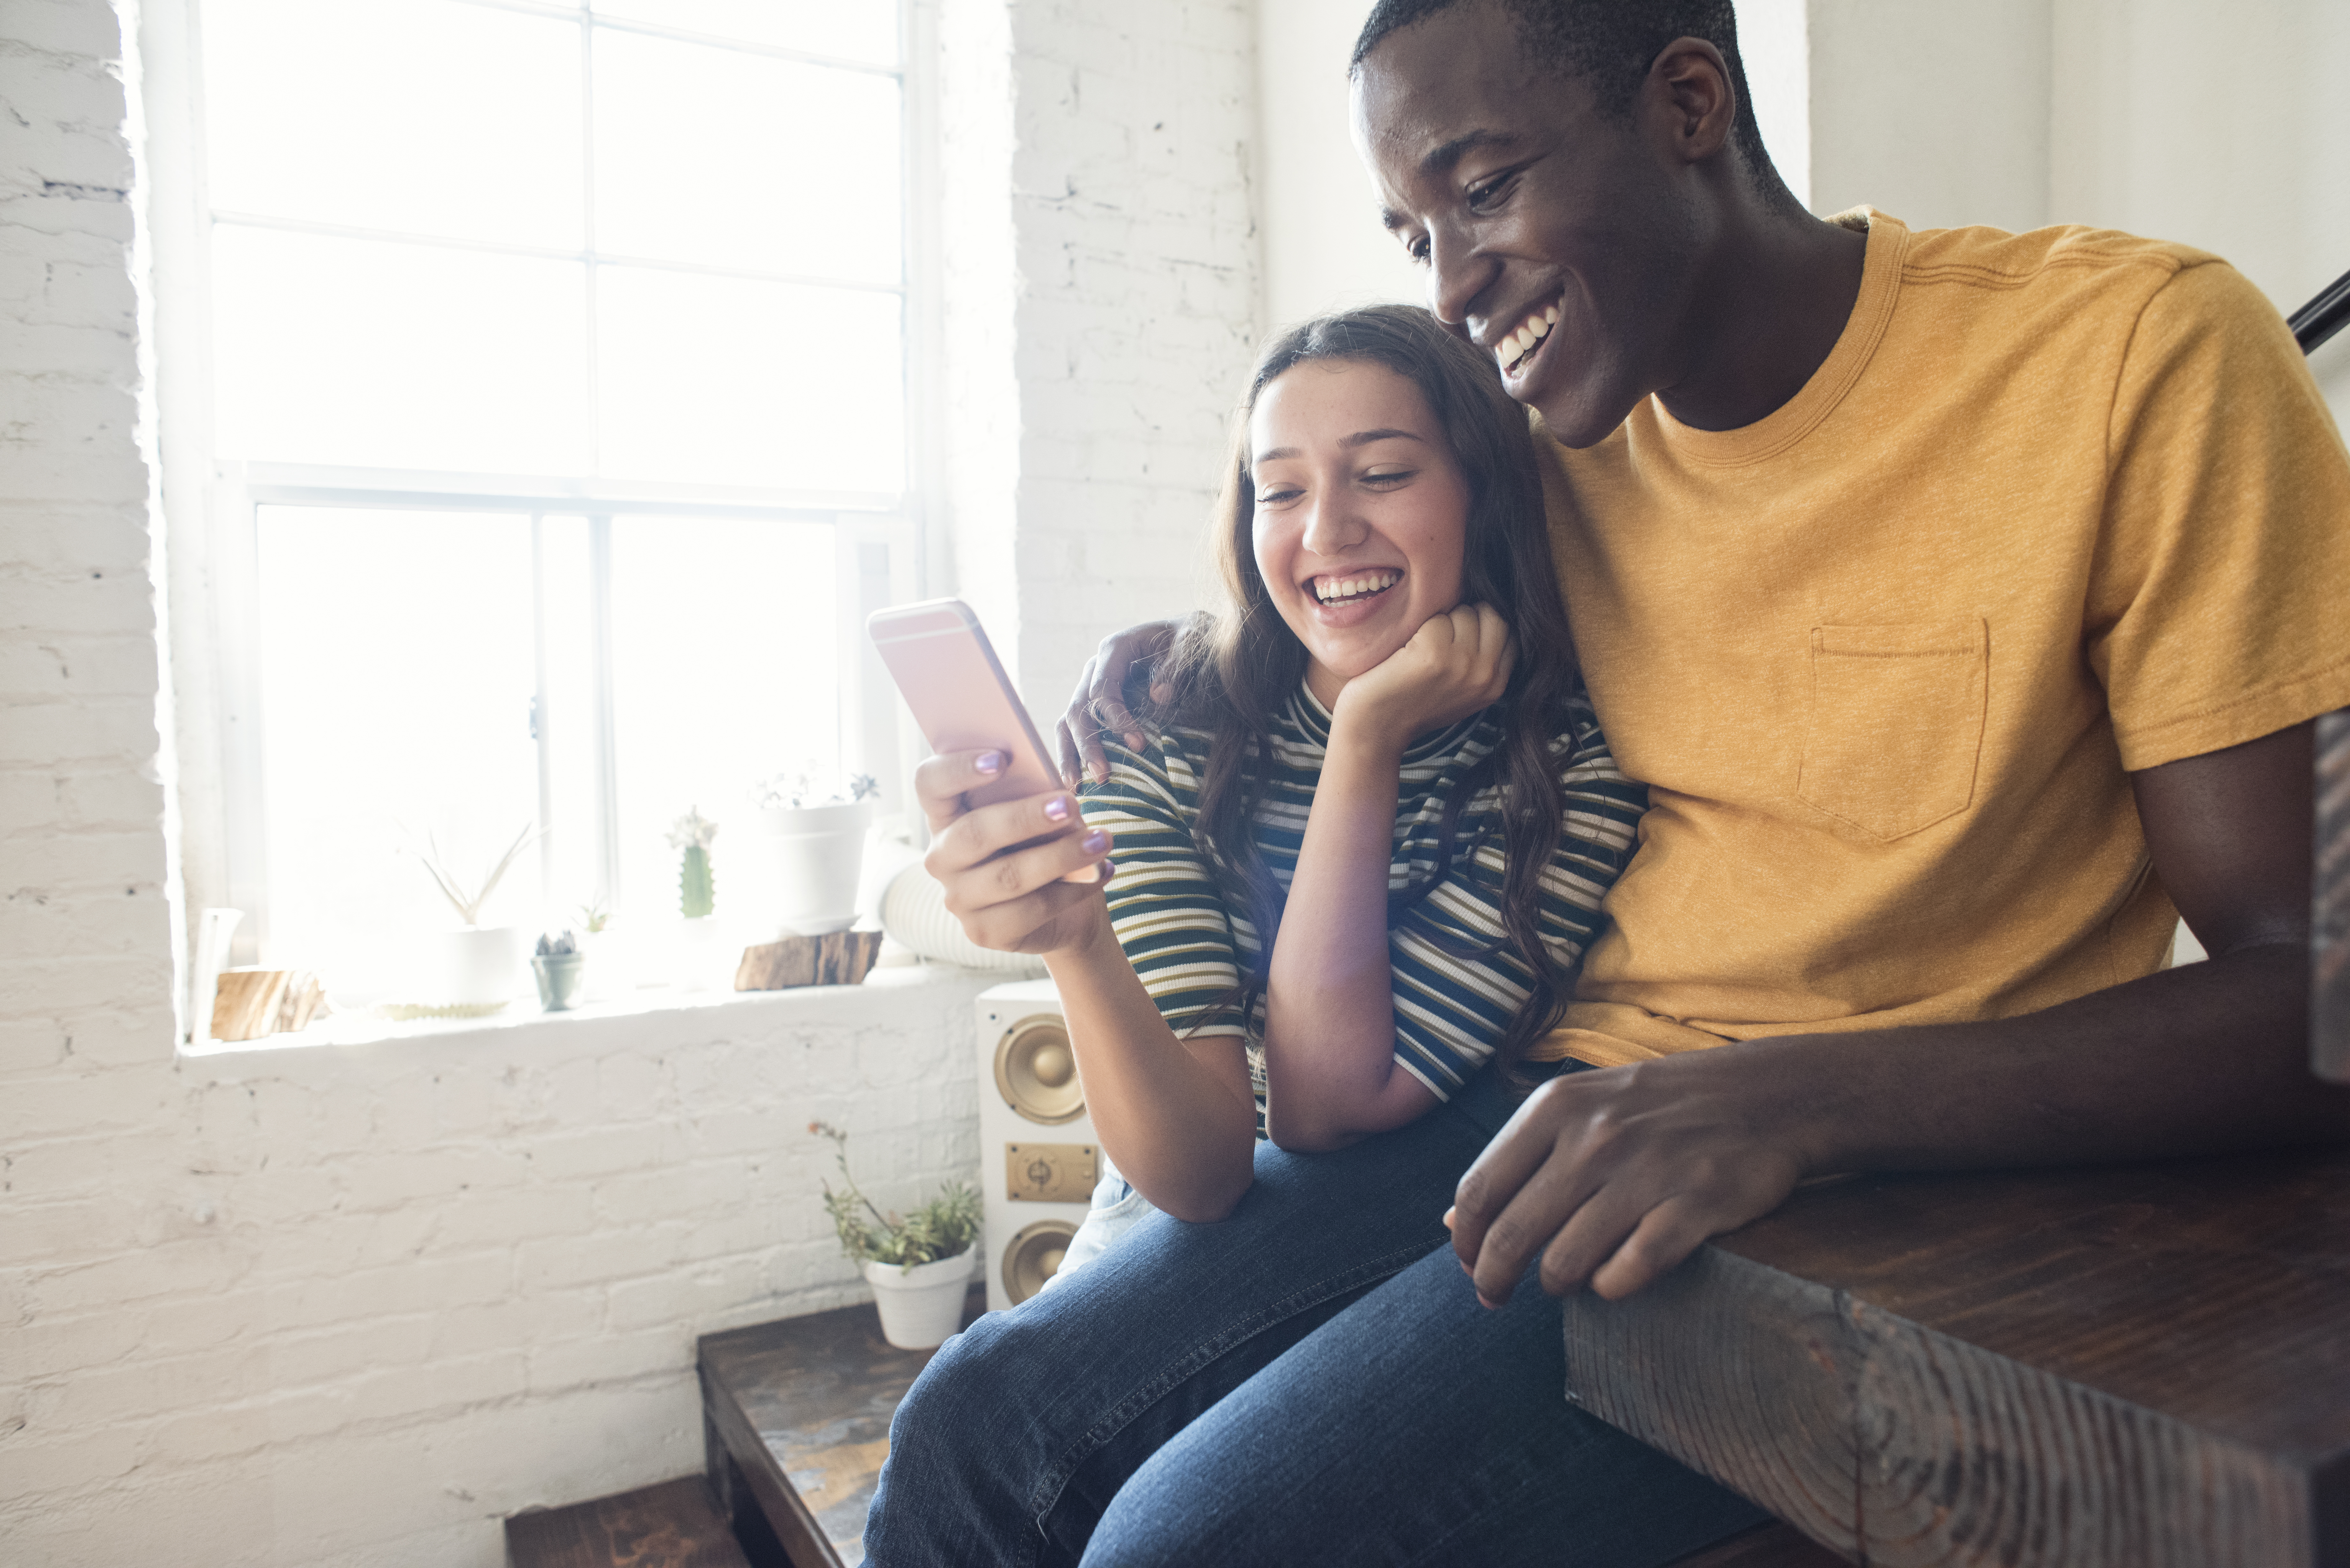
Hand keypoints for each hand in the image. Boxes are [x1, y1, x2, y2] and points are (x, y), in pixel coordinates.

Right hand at [917, 750, 1115, 956]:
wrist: (1067, 904)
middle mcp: (942, 857)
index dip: (957, 768)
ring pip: (1007, 875)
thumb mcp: (1039, 810)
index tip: (1001, 758)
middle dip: (1025, 816)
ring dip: (1061, 855)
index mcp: (946, 814)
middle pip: (973, 832)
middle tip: (1070, 804)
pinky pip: (1030, 909)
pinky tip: (1100, 873)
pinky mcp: (983, 932)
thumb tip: (1052, 789)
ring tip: (1102, 840)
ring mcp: (958, 898)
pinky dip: (1072, 890)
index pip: (930, 783)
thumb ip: (1033, 793)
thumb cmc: (1046, 842)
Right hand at [1055, 620, 1180, 786]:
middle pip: (1080, 707)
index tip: (1139, 745)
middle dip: (1088, 743)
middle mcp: (1098, 666)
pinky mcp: (1097, 702)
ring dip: (1072, 753)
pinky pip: (1074, 727)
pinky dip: (1073, 752)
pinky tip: (1077, 779)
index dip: (1116, 718)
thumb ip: (1177, 666)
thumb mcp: (1191, 642)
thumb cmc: (1193, 640)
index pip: (1103, 688)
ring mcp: (1093, 685)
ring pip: (1069, 719)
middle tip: (1102, 775)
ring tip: (1078, 787)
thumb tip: (1159, 696)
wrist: (1191, 638)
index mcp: (1116, 648)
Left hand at [1332, 604, 1514, 752]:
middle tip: (1441, 637)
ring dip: (1441, 621)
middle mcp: (1485, 675)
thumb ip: (1482, 662)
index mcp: (1496, 684)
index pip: (1509, 631)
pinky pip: (1436, 618)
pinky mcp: (1434, 654)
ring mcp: (1462, 664)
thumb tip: (1489, 616)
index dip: (1484, 624)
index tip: (1460, 636)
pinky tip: (1407, 652)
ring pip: (1464, 612)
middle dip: (1467, 616)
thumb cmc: (1412, 704)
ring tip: (1422, 647)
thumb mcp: (1461, 691)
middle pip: (1493, 615)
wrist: (1375, 728)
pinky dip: (1419, 627)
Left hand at [1447, 1048, 1811, 1303]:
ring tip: (1564, 1282)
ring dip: (1556, 1284)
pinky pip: (1628, 1273)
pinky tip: (1613, 1277)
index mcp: (1556, 1108)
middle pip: (1513, 1235)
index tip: (1469, 1264)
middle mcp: (1594, 1138)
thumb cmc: (1657, 1106)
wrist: (1765, 1095)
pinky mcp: (1694, 1207)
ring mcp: (1645, 1172)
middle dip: (1494, 1279)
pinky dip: (1611, 1286)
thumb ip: (1518, 1158)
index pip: (1480, 1190)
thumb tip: (1455, 1222)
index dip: (1466, 1241)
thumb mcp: (1579, 1107)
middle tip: (1495, 1296)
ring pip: (1565, 1263)